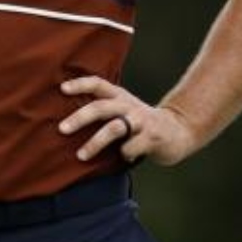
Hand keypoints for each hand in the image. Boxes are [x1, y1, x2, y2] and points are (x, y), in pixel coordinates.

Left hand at [60, 77, 197, 165]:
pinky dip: (123, 154)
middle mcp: (129, 106)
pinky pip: (130, 148)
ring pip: (114, 128)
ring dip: (95, 143)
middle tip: (62, 129)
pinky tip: (125, 157)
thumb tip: (68, 121)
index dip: (80, 84)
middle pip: (101, 107)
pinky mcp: (152, 137)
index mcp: (120, 97)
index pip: (98, 84)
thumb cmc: (141, 124)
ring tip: (81, 155)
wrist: (179, 130)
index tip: (62, 89)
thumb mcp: (123, 109)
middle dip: (79, 118)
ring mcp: (141, 121)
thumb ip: (104, 110)